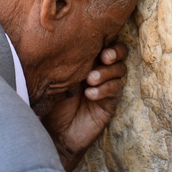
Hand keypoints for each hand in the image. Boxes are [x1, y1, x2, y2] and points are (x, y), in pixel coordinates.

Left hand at [41, 43, 127, 171]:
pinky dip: (104, 89)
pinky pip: (116, 90)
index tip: (95, 44)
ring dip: (107, 72)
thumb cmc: (51, 101)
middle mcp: (100, 69)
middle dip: (115, 52)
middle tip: (104, 58)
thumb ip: (60, 61)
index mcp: (87, 58)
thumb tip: (57, 41)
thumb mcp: (52, 79)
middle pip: (120, 53)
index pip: (104, 42)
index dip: (106, 39)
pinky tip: (90, 94)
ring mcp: (107, 84)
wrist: (56, 132)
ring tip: (90, 79)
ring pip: (120, 70)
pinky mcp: (110, 102)